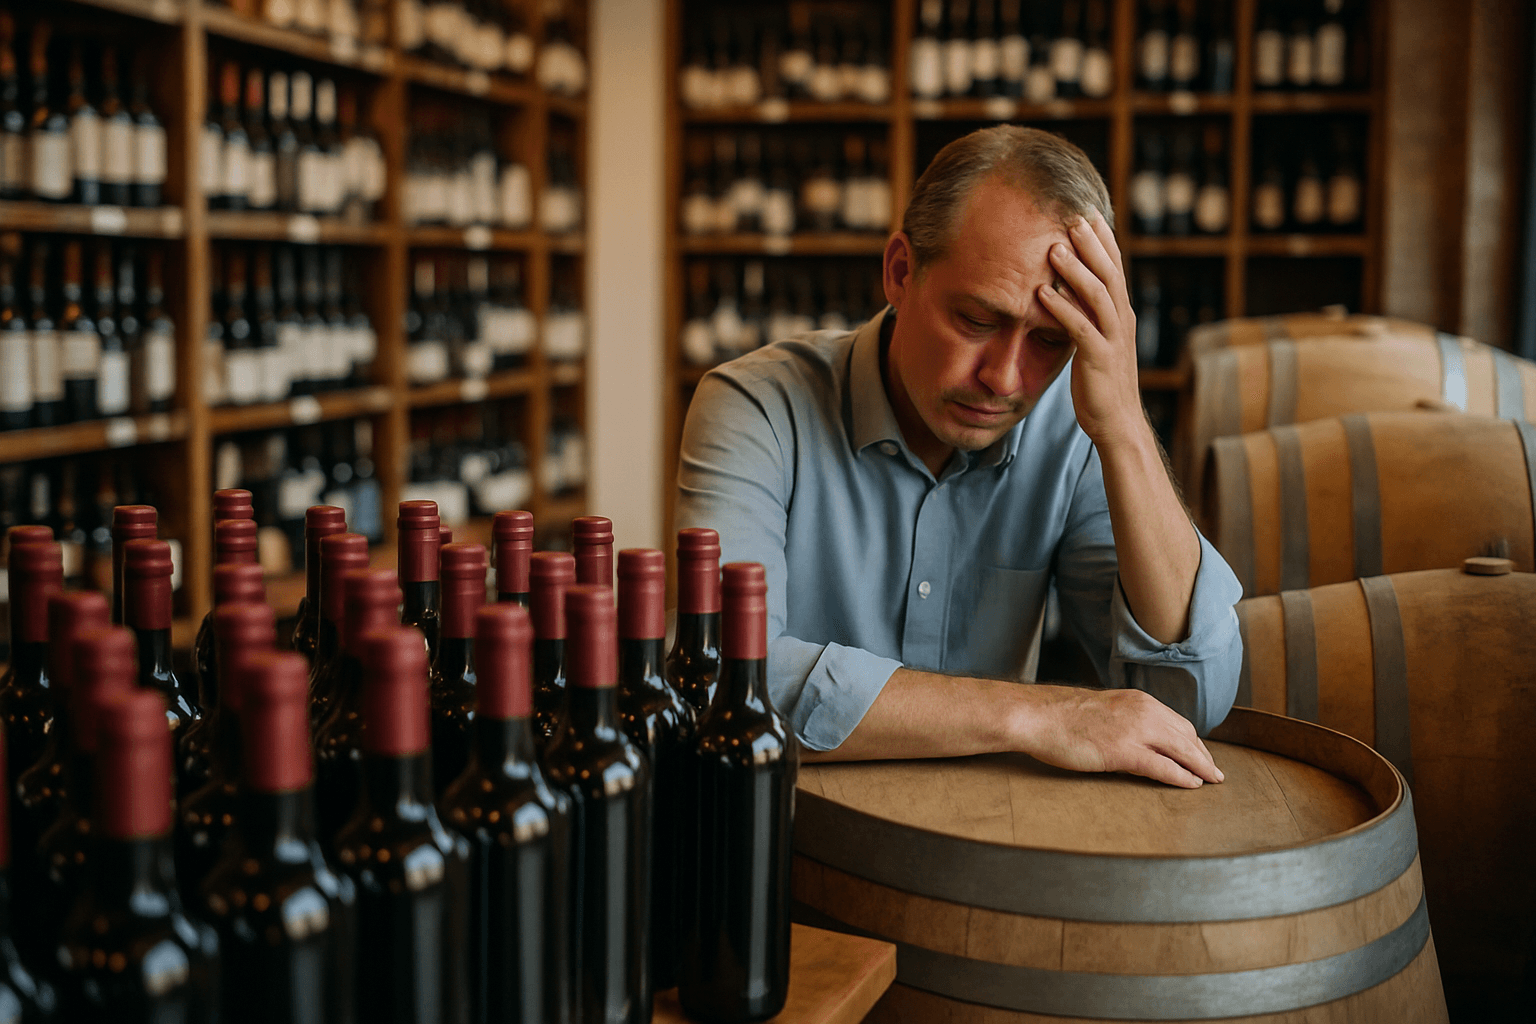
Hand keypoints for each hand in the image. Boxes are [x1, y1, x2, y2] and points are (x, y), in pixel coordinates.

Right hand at [1014, 684, 1223, 788]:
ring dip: (1200, 767)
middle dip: (1203, 755)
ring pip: (1182, 751)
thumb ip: (1123, 720)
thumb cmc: (1059, 715)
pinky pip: (1163, 767)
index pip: (1177, 722)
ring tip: (1211, 780)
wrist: (1037, 716)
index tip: (1201, 753)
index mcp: (1137, 700)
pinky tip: (1193, 785)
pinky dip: (1182, 777)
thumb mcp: (1101, 710)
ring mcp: (1135, 731)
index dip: (1193, 741)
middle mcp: (1142, 711)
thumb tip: (1134, 738)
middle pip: (1186, 736)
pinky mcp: (1124, 752)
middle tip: (1214, 771)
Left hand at [1036, 211, 1145, 448]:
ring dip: (1075, 270)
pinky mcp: (1099, 359)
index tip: (1088, 212)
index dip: (1104, 240)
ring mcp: (1113, 339)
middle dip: (1092, 244)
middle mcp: (1122, 320)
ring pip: (1098, 296)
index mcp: (1122, 313)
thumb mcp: (1096, 340)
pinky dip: (1061, 309)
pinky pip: (1080, 329)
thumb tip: (1065, 288)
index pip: (1115, 268)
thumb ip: (1087, 314)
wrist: (1117, 421)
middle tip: (1072, 217)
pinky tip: (1041, 294)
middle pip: (1109, 273)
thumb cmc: (1102, 381)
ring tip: (1054, 248)